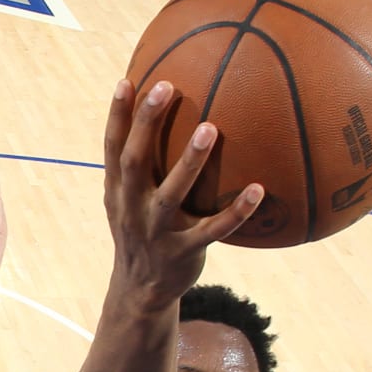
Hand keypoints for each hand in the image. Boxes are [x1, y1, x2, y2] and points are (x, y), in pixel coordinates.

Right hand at [102, 79, 262, 305]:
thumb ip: (136, 165)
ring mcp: (158, 232)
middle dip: (146, 124)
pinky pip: (214, 230)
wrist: (141, 290)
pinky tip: (259, 190)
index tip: (127, 81)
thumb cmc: (141, 230)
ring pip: (172, 193)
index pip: (113, 148)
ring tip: (209, 128)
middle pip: (136, 161)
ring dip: (190, 162)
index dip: (117, 116)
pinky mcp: (184, 252)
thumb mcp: (126, 200)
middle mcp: (133, 208)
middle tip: (165, 87)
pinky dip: (236, 212)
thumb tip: (153, 116)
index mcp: (118, 192)